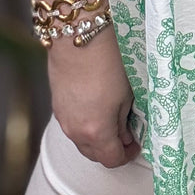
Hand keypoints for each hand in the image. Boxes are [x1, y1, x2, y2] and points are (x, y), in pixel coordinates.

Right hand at [48, 26, 139, 167]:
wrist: (78, 35)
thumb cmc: (108, 61)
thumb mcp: (127, 94)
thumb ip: (125, 121)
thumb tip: (126, 134)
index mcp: (96, 132)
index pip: (112, 159)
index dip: (127, 155)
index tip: (137, 143)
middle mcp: (75, 131)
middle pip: (94, 154)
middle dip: (112, 148)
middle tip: (128, 133)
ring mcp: (63, 118)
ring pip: (81, 141)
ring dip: (97, 138)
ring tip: (114, 117)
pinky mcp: (57, 104)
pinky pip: (72, 125)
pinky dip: (85, 124)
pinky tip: (97, 106)